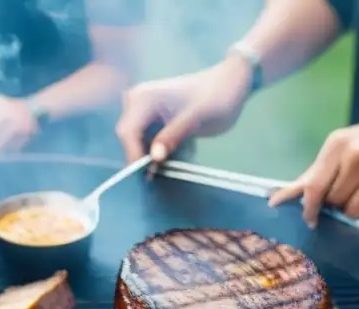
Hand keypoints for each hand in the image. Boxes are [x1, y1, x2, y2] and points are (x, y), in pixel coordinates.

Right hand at [116, 57, 252, 162]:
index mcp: (144, 97)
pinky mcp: (149, 117)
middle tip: (159, 176)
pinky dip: (156, 151)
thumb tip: (155, 157)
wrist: (230, 84)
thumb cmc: (217, 97)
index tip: (148, 175)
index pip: (128, 132)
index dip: (134, 155)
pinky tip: (173, 154)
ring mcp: (141, 109)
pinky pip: (144, 140)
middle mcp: (136, 101)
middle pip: (129, 139)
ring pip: (135, 142)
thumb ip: (174, 135)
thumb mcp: (198, 117)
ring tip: (171, 162)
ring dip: (150, 157)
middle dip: (142, 158)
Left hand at [268, 107, 358, 225]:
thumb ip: (315, 173)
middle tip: (353, 192)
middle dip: (339, 205)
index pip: (314, 187)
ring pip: (356, 212)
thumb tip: (277, 198)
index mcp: (339, 144)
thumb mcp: (344, 147)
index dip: (309, 208)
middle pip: (335, 202)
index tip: (310, 218)